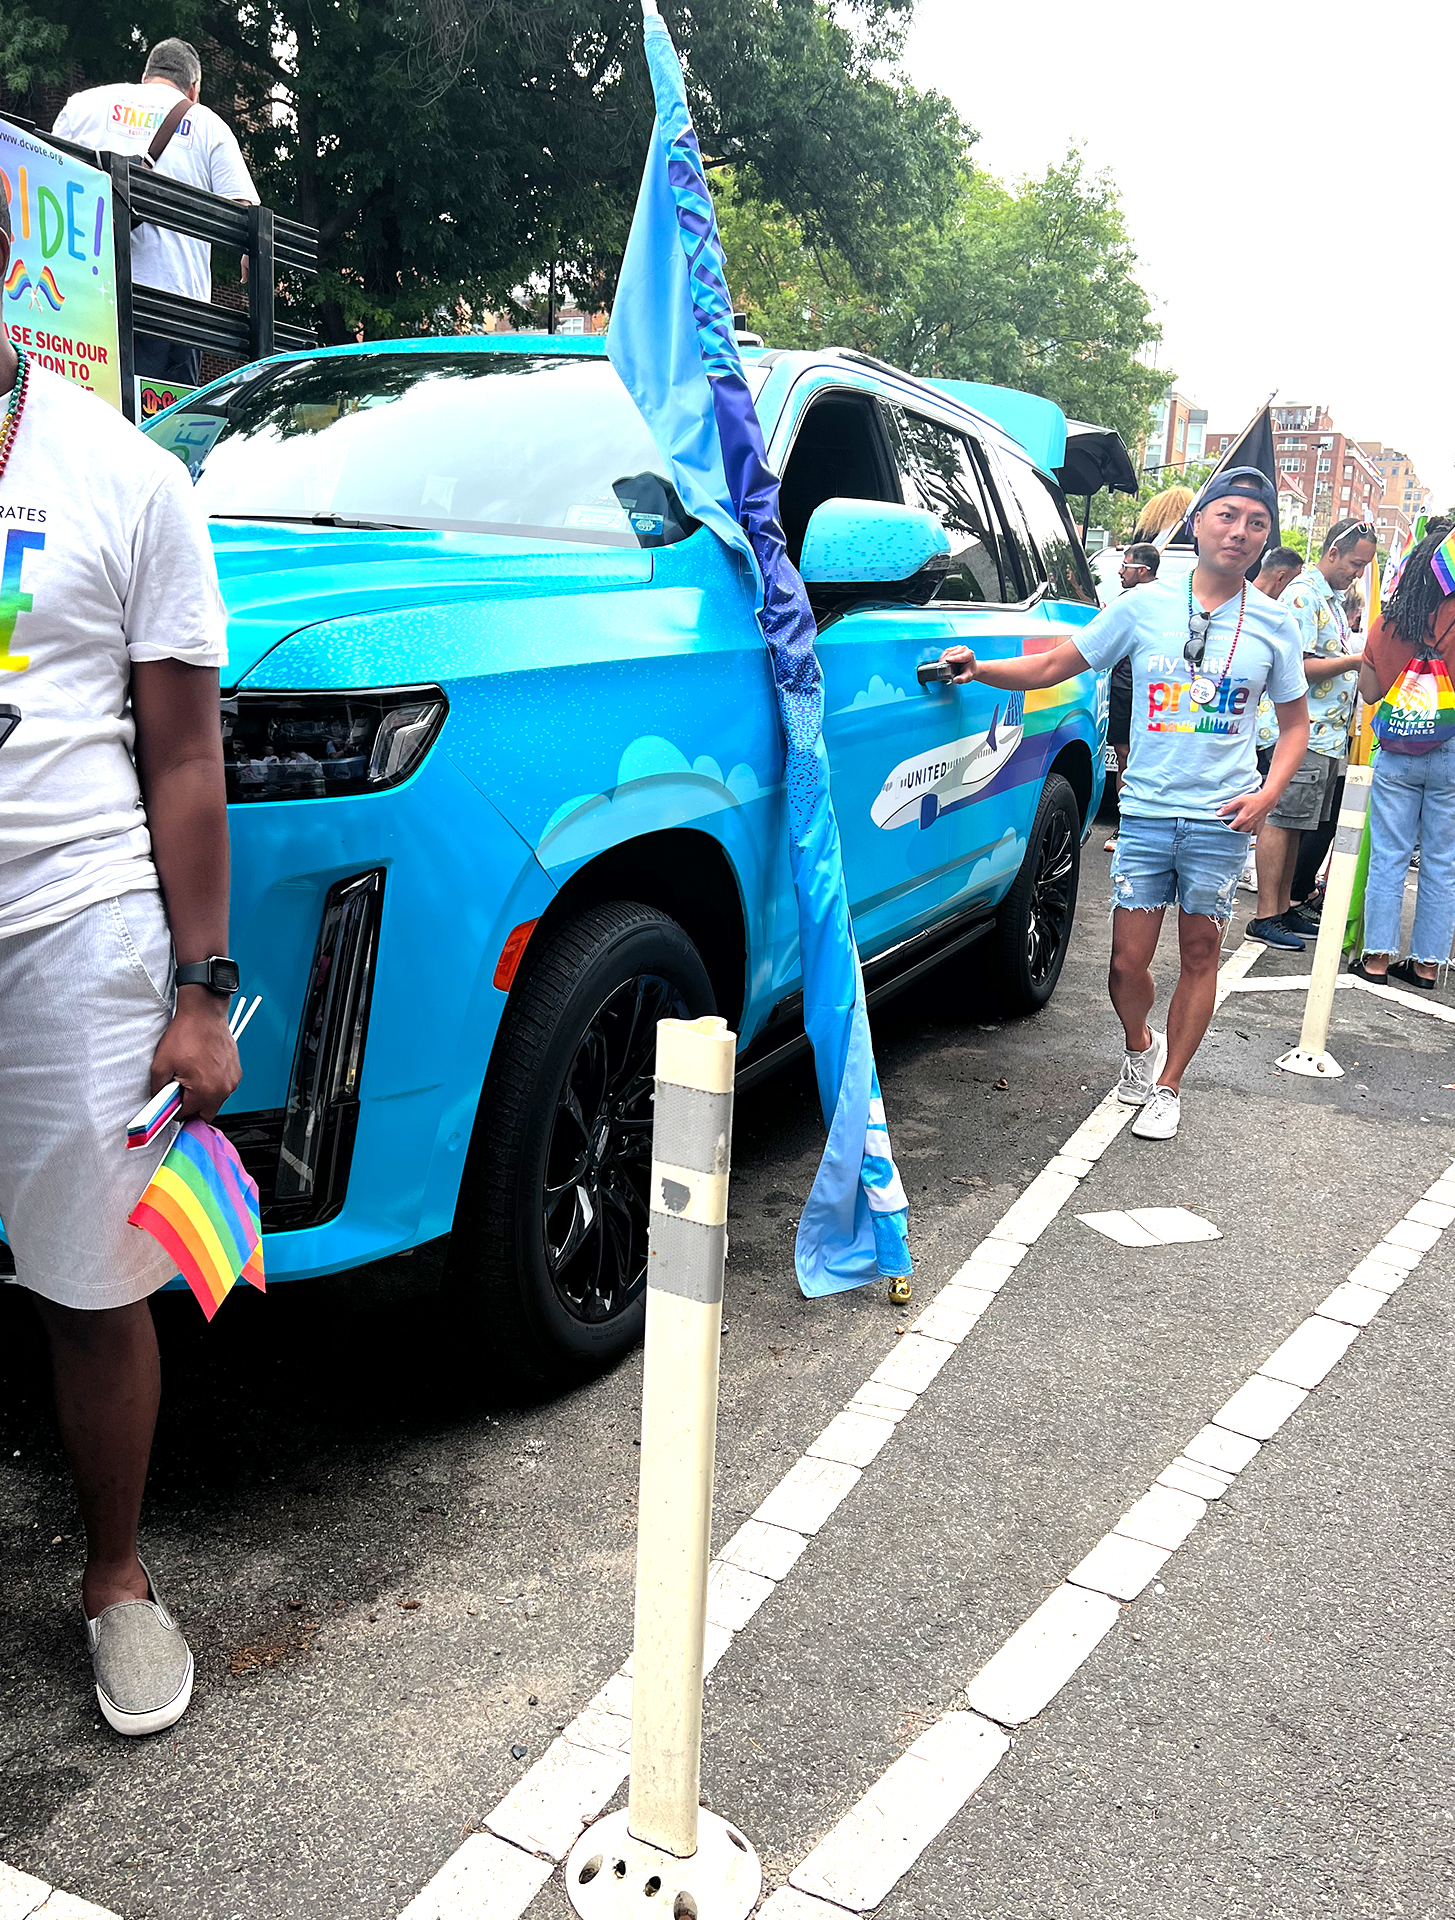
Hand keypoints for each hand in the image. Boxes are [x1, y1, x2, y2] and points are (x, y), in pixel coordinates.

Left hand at [150, 988, 241, 1119]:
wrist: (204, 1014)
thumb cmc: (186, 1034)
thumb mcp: (161, 1065)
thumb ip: (157, 1090)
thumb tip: (158, 1103)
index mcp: (205, 1091)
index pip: (187, 1116)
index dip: (174, 1110)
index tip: (170, 1102)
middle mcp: (223, 1089)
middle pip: (205, 1114)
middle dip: (191, 1107)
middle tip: (180, 1091)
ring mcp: (232, 1080)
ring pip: (215, 1101)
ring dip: (203, 1095)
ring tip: (192, 1075)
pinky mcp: (236, 1072)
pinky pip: (223, 1087)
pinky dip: (213, 1083)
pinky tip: (203, 1068)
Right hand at [940, 645, 976, 683]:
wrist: (970, 669)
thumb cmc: (969, 672)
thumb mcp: (967, 677)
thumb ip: (962, 679)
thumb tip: (955, 680)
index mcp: (969, 654)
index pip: (959, 656)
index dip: (952, 659)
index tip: (945, 661)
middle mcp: (964, 649)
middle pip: (952, 653)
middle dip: (945, 659)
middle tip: (940, 666)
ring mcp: (959, 647)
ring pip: (948, 651)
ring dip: (943, 657)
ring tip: (940, 664)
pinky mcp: (954, 648)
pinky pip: (946, 651)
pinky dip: (943, 656)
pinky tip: (941, 661)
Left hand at [1217, 789, 1271, 833]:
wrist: (1266, 801)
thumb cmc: (1253, 800)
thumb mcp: (1239, 801)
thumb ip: (1228, 807)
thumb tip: (1218, 813)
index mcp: (1241, 819)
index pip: (1230, 829)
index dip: (1223, 830)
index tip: (1219, 829)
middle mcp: (1247, 825)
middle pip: (1236, 834)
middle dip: (1230, 833)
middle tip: (1223, 831)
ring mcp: (1252, 827)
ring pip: (1242, 834)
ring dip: (1236, 834)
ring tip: (1231, 832)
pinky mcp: (1255, 827)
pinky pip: (1247, 833)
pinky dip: (1243, 833)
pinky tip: (1239, 830)